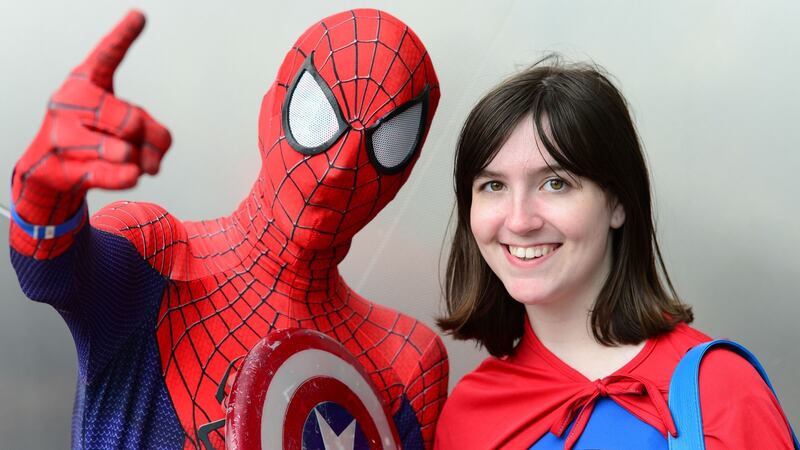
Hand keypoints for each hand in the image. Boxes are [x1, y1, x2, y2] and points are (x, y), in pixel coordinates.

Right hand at [12, 10, 169, 219]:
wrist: (52, 171)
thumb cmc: (95, 137)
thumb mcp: (131, 126)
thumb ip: (154, 135)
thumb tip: (150, 165)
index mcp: (86, 82)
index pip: (107, 56)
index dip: (123, 37)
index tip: (140, 16)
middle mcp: (70, 101)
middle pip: (133, 122)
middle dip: (145, 138)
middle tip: (137, 145)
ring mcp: (63, 134)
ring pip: (126, 150)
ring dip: (137, 161)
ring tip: (124, 160)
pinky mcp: (65, 167)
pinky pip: (115, 174)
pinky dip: (128, 178)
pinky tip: (130, 175)